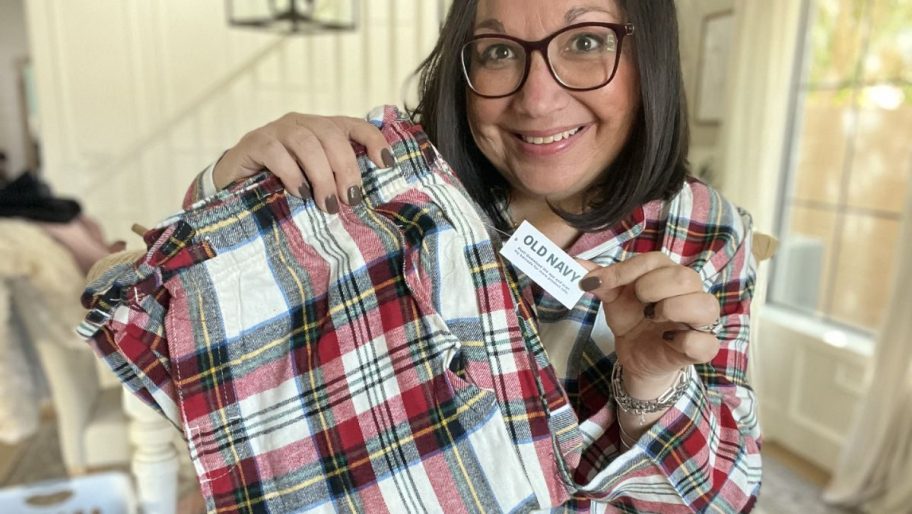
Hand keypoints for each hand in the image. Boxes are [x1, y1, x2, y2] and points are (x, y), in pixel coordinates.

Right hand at [213, 113, 393, 211]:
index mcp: (322, 129)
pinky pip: (277, 153)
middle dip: (346, 169)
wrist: (234, 183)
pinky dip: (293, 174)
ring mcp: (277, 130)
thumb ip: (334, 181)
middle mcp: (302, 123)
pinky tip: (300, 193)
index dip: (374, 140)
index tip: (386, 164)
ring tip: (327, 204)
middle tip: (350, 199)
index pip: (355, 125)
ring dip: (322, 176)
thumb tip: (363, 202)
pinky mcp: (255, 142)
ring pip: (307, 144)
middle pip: (332, 136)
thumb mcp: (313, 181)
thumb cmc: (281, 184)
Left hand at [578, 252, 720, 395]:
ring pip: (705, 305)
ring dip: (674, 309)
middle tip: (638, 301)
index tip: (599, 282)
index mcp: (668, 274)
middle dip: (653, 286)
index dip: (625, 270)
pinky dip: (687, 341)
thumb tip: (575, 263)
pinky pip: (707, 342)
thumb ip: (601, 280)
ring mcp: (699, 321)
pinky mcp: (701, 348)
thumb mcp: (613, 299)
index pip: (655, 261)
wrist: (635, 355)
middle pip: (684, 276)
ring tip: (652, 318)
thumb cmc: (631, 320)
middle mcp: (690, 292)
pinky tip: (667, 340)